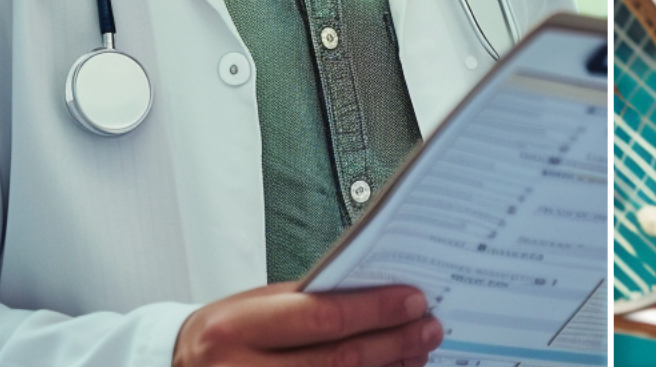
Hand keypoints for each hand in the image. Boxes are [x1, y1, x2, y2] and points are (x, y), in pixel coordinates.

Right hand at [172, 282, 441, 366]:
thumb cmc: (226, 334)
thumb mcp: (254, 308)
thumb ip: (308, 303)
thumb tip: (379, 295)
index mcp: (236, 328)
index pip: (321, 317)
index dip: (375, 311)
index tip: (414, 301)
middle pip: (336, 362)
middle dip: (392, 344)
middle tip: (429, 329)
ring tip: (417, 355)